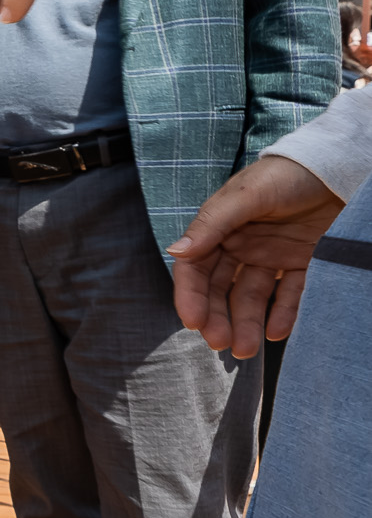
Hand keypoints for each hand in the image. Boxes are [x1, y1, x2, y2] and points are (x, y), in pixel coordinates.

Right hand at [165, 154, 345, 357]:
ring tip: (246, 350)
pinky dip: (284, 314)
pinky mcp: (304, 262)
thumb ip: (213, 224)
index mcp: (220, 228)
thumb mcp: (248, 195)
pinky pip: (291, 294)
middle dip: (218, 317)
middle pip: (221, 289)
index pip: (196, 269)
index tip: (194, 322)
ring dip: (246, 323)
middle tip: (221, 344)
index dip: (191, 296)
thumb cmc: (289, 173)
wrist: (341, 167)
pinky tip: (278, 332)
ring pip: (252, 297)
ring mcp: (272, 256)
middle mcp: (242, 245)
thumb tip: (177, 252)